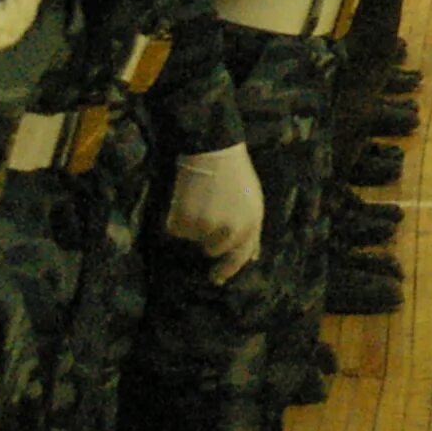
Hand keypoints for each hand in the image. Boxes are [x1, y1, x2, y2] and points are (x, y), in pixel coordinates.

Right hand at [166, 144, 265, 281]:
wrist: (212, 152)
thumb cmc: (237, 176)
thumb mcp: (254, 203)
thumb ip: (252, 232)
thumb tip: (251, 258)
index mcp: (249, 227)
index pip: (238, 259)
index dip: (226, 270)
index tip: (216, 278)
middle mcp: (228, 233)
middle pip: (212, 251)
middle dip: (210, 238)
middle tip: (210, 211)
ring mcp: (204, 229)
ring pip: (194, 240)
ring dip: (194, 226)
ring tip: (202, 201)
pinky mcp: (182, 222)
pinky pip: (177, 230)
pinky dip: (178, 219)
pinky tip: (187, 200)